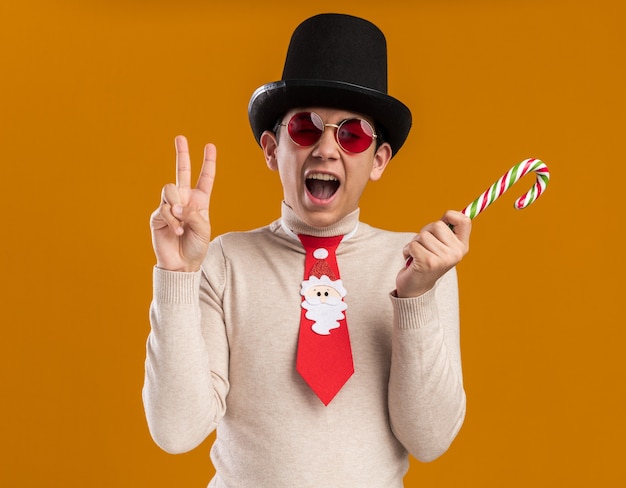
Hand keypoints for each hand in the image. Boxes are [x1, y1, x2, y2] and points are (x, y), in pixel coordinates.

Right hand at [150, 136, 215, 271]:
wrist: (181, 264)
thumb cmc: (196, 247)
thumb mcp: (203, 229)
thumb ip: (193, 213)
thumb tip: (176, 205)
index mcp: (200, 201)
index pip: (205, 178)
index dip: (208, 163)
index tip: (210, 146)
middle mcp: (184, 200)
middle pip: (182, 172)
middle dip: (182, 154)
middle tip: (180, 137)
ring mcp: (170, 206)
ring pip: (170, 189)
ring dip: (177, 206)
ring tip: (182, 225)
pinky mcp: (158, 215)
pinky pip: (165, 208)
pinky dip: (172, 220)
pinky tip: (177, 230)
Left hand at [396, 210, 470, 297]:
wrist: (416, 288)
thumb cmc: (427, 261)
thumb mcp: (441, 247)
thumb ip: (446, 231)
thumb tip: (450, 213)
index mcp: (462, 247)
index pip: (464, 221)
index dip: (451, 215)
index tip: (443, 219)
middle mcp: (455, 254)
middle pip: (436, 225)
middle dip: (425, 233)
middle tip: (425, 247)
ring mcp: (443, 259)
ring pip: (422, 235)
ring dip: (415, 243)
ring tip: (418, 255)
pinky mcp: (428, 263)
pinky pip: (413, 245)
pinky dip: (407, 251)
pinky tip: (411, 261)